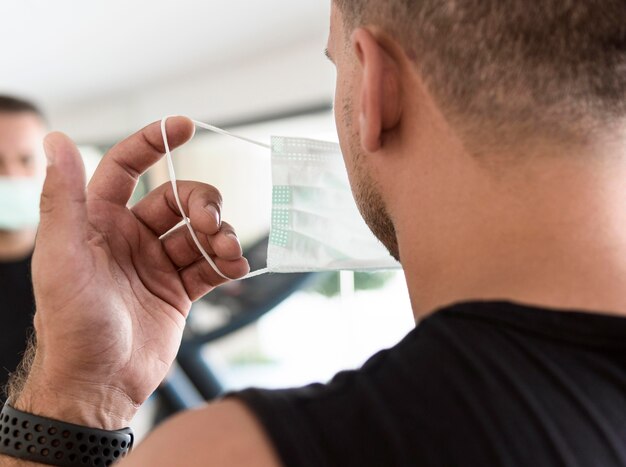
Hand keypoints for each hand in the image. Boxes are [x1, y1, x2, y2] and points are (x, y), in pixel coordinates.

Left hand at [12, 117, 248, 429]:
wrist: (98, 385)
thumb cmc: (72, 325)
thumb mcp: (62, 259)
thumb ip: (63, 200)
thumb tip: (55, 139)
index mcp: (98, 222)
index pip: (126, 168)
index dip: (152, 142)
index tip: (183, 125)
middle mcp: (130, 238)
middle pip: (177, 200)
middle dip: (202, 204)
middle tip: (214, 224)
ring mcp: (157, 264)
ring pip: (199, 232)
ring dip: (220, 234)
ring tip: (229, 251)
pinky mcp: (178, 291)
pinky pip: (210, 265)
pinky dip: (227, 262)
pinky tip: (236, 268)